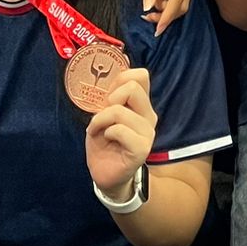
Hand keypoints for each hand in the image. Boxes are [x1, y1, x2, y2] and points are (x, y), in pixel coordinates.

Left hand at [83, 68, 155, 196]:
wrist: (105, 175)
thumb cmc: (104, 143)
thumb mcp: (103, 114)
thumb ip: (111, 97)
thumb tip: (113, 71)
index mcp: (141, 105)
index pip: (141, 76)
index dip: (121, 79)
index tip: (108, 96)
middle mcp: (148, 116)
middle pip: (132, 87)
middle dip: (110, 98)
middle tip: (103, 115)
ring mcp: (148, 132)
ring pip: (120, 111)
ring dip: (101, 119)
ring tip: (97, 130)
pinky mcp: (142, 148)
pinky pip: (119, 130)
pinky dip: (105, 132)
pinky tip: (105, 139)